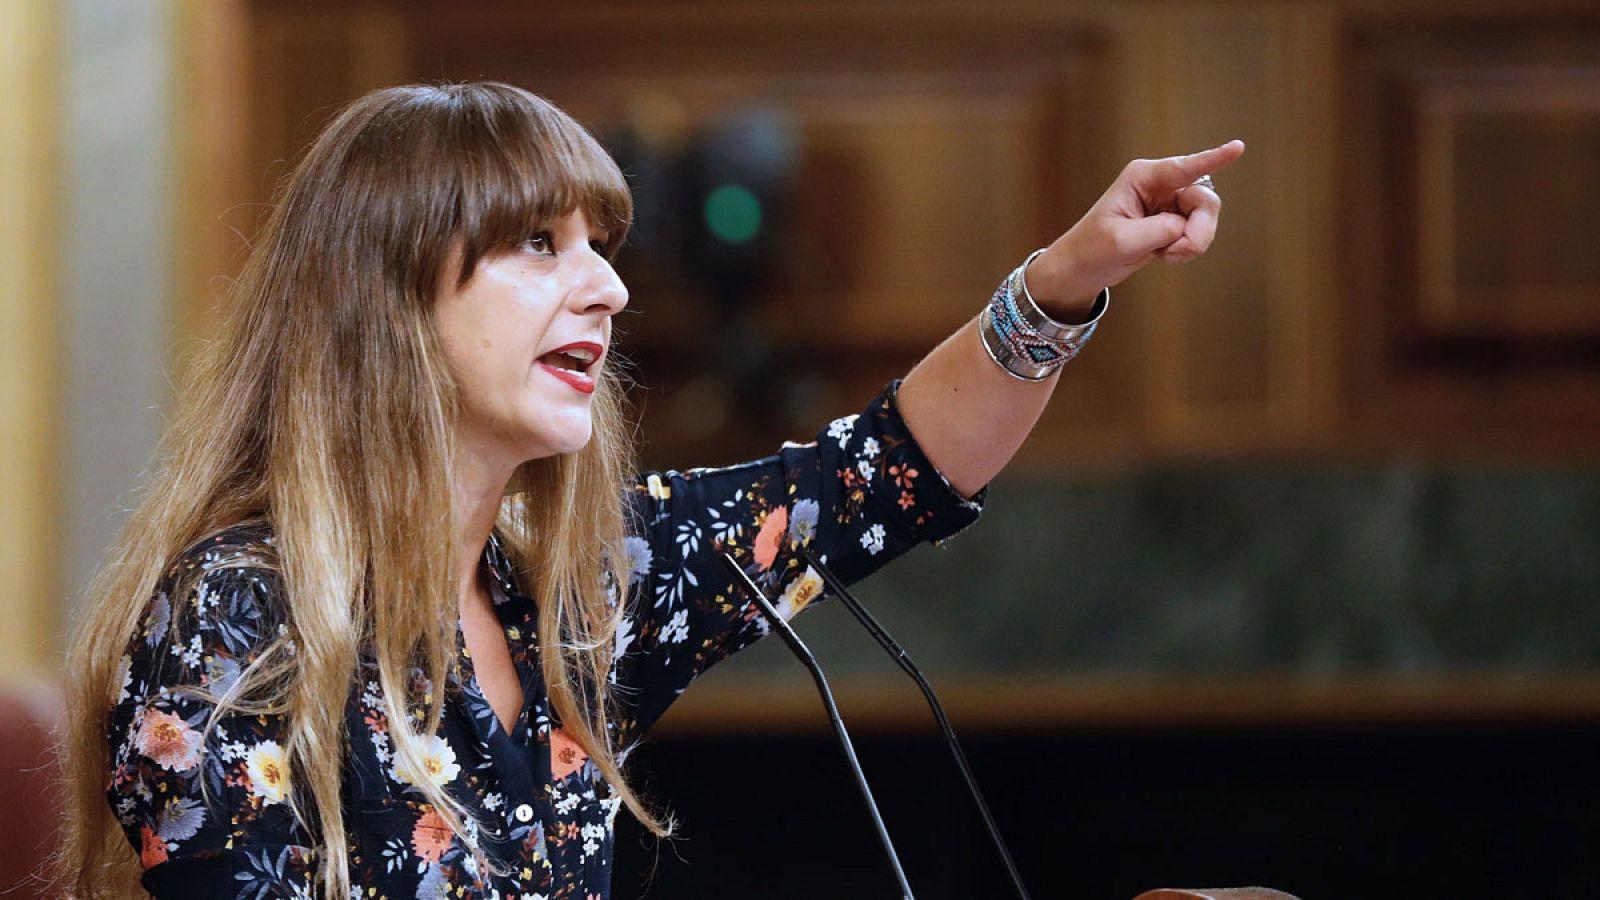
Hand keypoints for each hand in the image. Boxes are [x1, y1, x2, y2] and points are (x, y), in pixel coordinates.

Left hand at [1025, 140, 1246, 320]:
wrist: (1084, 267)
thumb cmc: (1094, 248)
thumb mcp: (1123, 240)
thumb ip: (1160, 230)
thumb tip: (1186, 225)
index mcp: (1142, 177)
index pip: (1184, 167)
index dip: (1213, 158)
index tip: (1238, 147)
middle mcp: (1160, 184)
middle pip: (1205, 201)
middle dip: (1197, 231)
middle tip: (1174, 250)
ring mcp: (1170, 202)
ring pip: (1206, 218)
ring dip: (1191, 243)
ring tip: (1163, 252)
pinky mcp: (1175, 220)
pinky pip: (1199, 233)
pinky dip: (1186, 249)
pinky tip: (1163, 253)